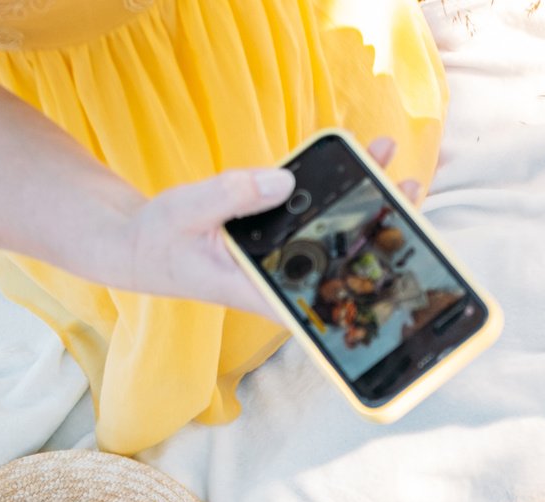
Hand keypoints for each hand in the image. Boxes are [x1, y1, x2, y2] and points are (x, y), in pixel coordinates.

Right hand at [114, 138, 414, 320]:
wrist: (138, 244)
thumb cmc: (159, 238)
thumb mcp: (188, 211)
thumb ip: (232, 196)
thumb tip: (284, 182)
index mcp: (262, 288)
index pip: (321, 295)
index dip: (361, 281)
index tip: (395, 260)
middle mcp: (280, 277)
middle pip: (339, 261)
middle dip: (376, 229)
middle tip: (407, 192)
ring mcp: (280, 257)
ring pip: (332, 236)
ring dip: (363, 204)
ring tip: (395, 167)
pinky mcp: (276, 236)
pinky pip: (313, 217)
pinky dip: (335, 192)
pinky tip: (359, 162)